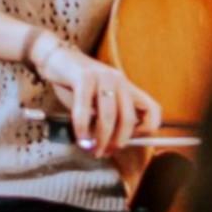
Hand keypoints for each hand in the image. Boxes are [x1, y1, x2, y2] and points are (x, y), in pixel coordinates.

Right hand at [30, 36, 162, 154]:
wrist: (57, 59)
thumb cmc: (78, 85)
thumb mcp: (99, 100)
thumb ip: (109, 117)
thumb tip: (112, 145)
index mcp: (128, 88)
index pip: (153, 109)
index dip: (147, 129)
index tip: (129, 141)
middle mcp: (120, 81)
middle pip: (129, 118)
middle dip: (117, 141)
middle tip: (105, 152)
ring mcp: (103, 77)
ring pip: (109, 116)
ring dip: (100, 138)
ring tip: (91, 149)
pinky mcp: (83, 77)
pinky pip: (85, 109)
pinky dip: (83, 127)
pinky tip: (80, 137)